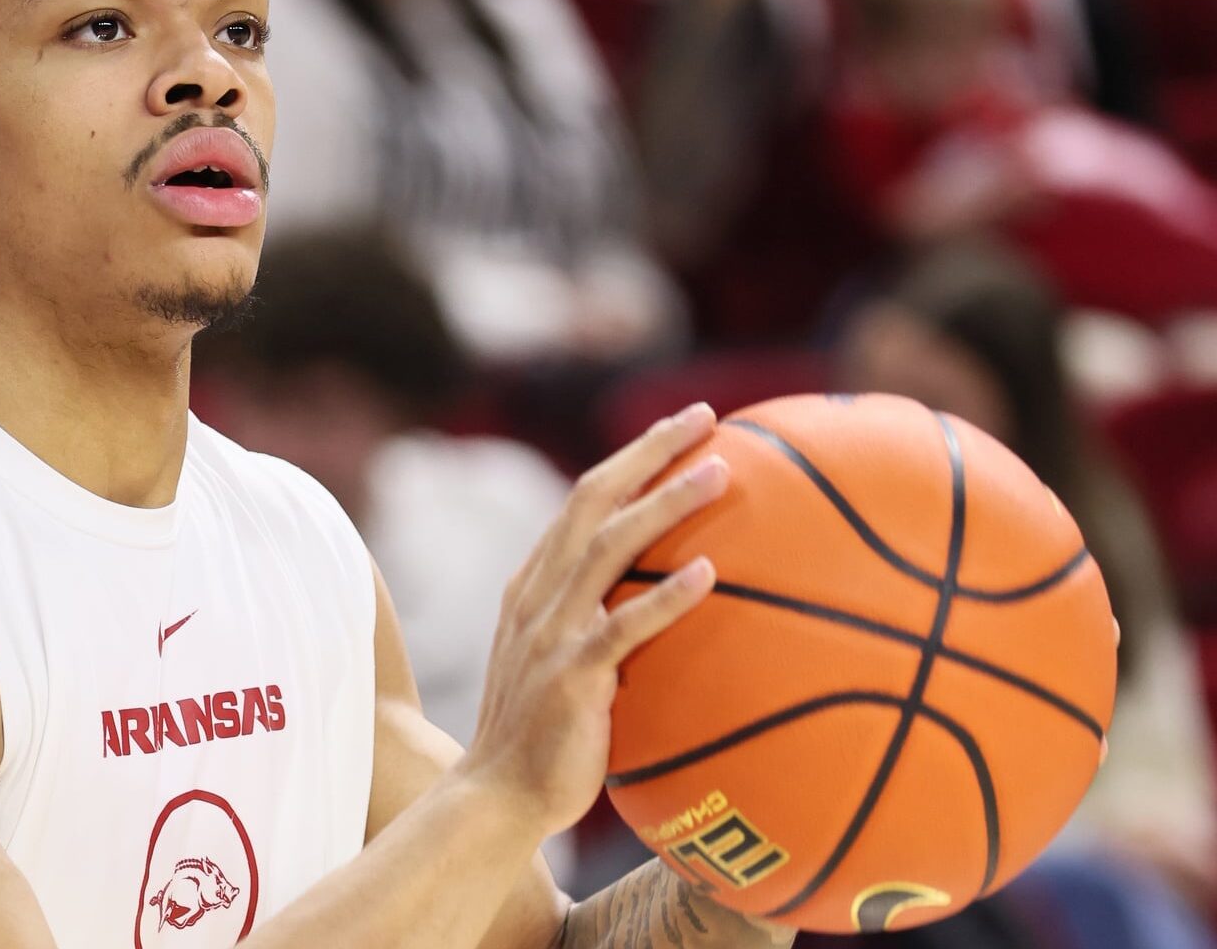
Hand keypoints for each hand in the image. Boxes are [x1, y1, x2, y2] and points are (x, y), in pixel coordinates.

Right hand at [459, 403, 728, 838]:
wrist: (496, 797)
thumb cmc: (543, 739)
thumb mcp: (559, 663)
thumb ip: (598, 625)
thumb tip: (672, 606)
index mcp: (534, 586)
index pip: (582, 501)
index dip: (631, 459)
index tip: (681, 427)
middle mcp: (537, 596)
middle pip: (592, 500)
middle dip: (649, 452)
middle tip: (705, 418)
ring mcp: (550, 634)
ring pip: (608, 549)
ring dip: (664, 505)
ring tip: (720, 474)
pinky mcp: (569, 678)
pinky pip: (621, 628)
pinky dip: (665, 598)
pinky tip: (708, 573)